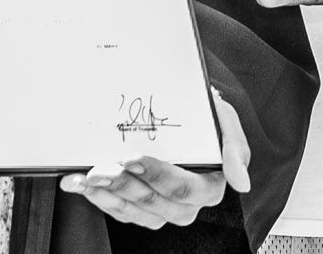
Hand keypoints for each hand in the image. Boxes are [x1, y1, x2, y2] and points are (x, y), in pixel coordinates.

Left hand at [63, 89, 246, 226]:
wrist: (184, 112)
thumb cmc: (205, 116)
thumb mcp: (226, 121)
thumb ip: (235, 148)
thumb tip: (241, 183)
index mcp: (210, 187)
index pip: (182, 188)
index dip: (156, 175)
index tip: (132, 158)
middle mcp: (186, 205)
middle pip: (153, 202)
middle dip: (123, 186)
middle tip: (100, 169)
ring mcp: (161, 209)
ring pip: (132, 211)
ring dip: (105, 195)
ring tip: (84, 177)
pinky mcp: (140, 208)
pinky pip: (118, 210)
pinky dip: (97, 197)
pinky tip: (81, 182)